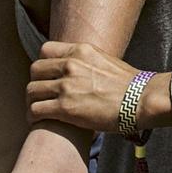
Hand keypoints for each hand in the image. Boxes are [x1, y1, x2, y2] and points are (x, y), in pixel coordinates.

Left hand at [27, 41, 171, 132]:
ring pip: (32, 90)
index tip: (46, 76)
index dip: (43, 64)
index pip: (45, 50)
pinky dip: (32, 116)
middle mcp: (69, 65)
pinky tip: (36, 121)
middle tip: (39, 95)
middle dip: (35, 83)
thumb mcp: (105, 60)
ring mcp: (66, 86)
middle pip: (35, 70)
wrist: (140, 100)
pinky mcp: (65, 108)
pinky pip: (36, 110)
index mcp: (79, 50)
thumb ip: (86, 61)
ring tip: (35, 110)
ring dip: (31, 101)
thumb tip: (80, 70)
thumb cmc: (129, 85)